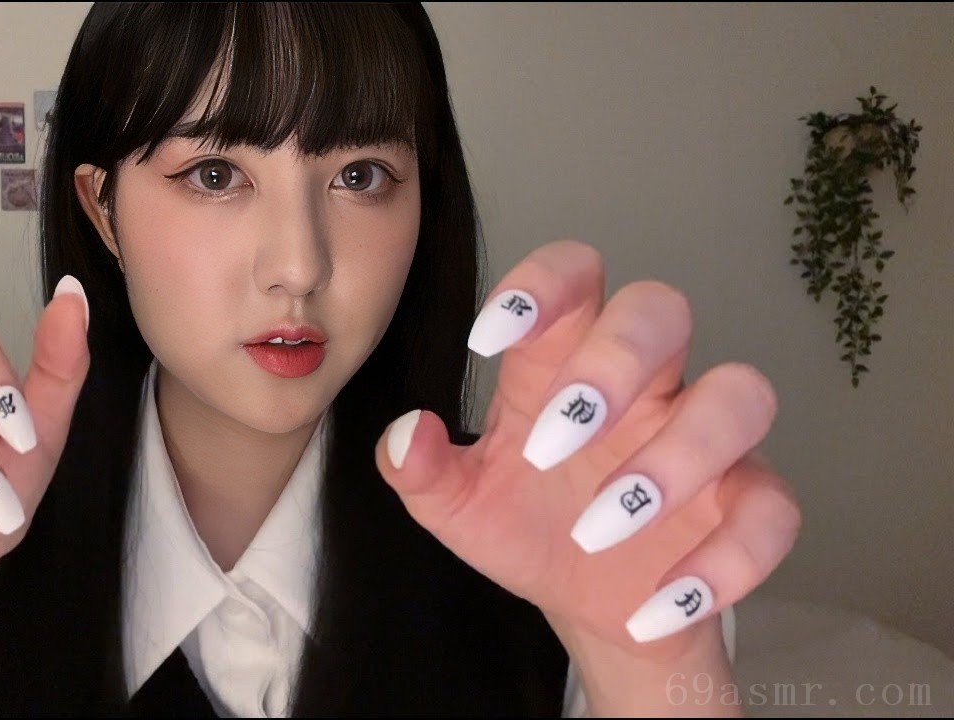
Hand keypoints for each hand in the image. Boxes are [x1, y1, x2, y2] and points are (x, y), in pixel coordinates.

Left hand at [375, 240, 800, 659]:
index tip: (488, 339)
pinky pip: (774, 512)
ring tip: (598, 530)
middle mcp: (647, 384)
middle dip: (614, 363)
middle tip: (551, 448)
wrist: (585, 606)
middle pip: (663, 308)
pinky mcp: (751, 505)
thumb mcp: (459, 506)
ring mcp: (708, 441)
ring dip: (673, 460)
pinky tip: (651, 605)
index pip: (573, 276)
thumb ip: (422, 470)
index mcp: (567, 363)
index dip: (542, 283)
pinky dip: (723, 562)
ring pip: (741, 394)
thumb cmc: (526, 528)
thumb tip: (406, 436)